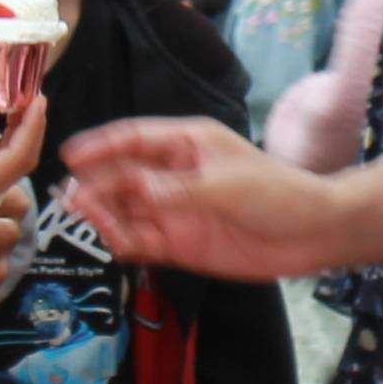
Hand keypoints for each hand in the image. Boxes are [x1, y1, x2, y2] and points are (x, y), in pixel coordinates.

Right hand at [63, 114, 351, 279]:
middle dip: (96, 184)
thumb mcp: (222, 186)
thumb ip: (173, 190)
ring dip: (104, 213)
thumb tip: (129, 188)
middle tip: (70, 197)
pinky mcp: (180, 244)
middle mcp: (174, 175)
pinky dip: (123, 241)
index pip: (133, 139)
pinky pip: (142, 240)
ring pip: (127, 209)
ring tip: (86, 218)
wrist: (312, 235)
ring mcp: (175, 210)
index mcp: (186, 144)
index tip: (70, 155)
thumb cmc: (276, 194)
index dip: (101, 146)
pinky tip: (112, 241)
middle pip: (123, 176)